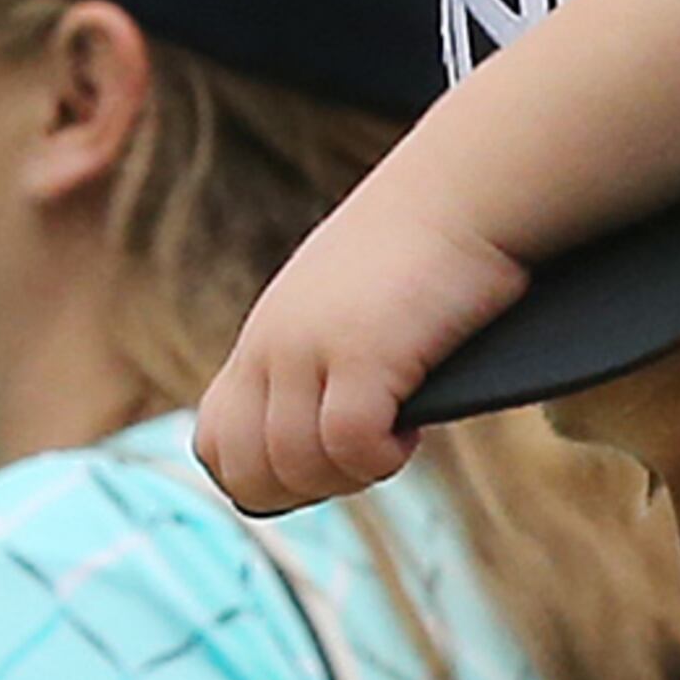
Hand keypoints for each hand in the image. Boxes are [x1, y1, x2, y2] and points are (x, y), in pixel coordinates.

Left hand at [194, 164, 528, 513]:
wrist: (464, 189)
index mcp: (263, 340)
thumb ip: (323, 359)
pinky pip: (350, 447)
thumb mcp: (348, 306)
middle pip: (245, 470)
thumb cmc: (424, 250)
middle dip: (305, 490)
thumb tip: (340, 429)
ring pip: (296, 465)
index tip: (327, 464)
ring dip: (351, 475)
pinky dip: (383, 458)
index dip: (263, 479)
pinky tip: (412, 427)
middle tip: (363, 461)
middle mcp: (272, 346)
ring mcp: (309, 348)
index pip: (215, 443)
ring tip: (395, 439)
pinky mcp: (361, 350)